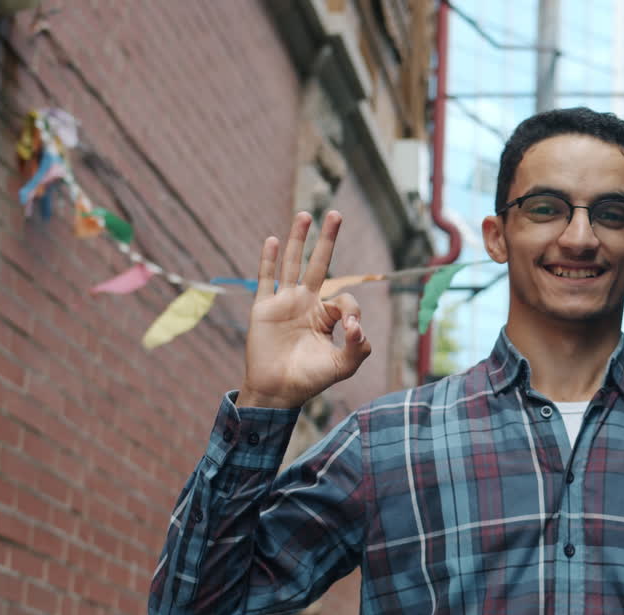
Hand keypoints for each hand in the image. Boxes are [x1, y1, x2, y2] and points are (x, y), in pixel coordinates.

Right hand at [236, 211, 371, 408]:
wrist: (278, 391)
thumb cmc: (311, 380)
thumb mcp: (344, 366)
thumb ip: (359, 348)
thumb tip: (357, 326)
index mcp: (326, 316)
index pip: (345, 298)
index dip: (352, 310)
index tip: (350, 331)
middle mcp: (306, 304)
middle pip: (319, 264)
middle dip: (327, 240)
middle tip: (336, 214)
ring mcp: (284, 303)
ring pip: (292, 264)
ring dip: (298, 239)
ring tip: (306, 214)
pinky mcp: (264, 308)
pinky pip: (265, 279)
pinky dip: (268, 260)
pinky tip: (271, 239)